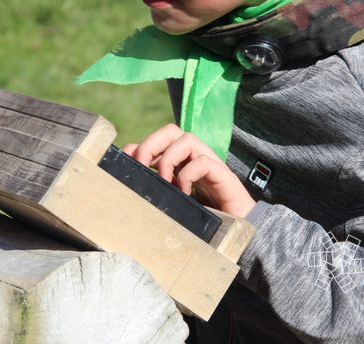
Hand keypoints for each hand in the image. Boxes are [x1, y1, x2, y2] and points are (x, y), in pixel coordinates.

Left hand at [123, 123, 255, 217]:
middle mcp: (196, 158)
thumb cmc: (205, 217)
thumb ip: (158, 186)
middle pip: (172, 130)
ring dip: (168, 159)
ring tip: (165, 182)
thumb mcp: (174, 200)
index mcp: (182, 162)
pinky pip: (203, 161)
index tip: (125, 160)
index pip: (160, 139)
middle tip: (141, 167)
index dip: (141, 145)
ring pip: (188, 139)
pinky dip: (188, 175)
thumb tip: (132, 173)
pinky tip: (184, 193)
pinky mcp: (223, 175)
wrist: (238, 232)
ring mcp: (210, 164)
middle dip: (151, 144)